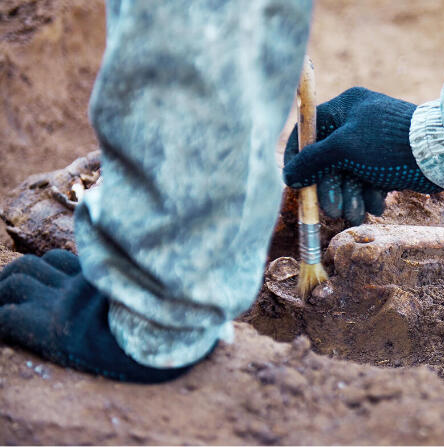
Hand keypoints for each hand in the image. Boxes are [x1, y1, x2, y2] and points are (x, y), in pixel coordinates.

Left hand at [0, 250, 194, 382]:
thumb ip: (166, 295)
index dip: (47, 270)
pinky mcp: (48, 326)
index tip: (49, 284)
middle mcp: (77, 286)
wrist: (163, 343)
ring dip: (4, 292)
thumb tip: (214, 324)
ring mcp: (61, 304)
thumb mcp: (173, 306)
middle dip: (17, 278)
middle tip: (13, 296)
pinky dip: (3, 320)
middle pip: (30, 265)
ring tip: (4, 306)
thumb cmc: (177, 329)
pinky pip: (7, 318)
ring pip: (15, 279)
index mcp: (102, 278)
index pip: (58, 260)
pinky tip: (5, 328)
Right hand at [283, 87, 442, 224]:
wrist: (439, 155)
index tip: (294, 183)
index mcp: (344, 108)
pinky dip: (370, 196)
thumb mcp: (344, 148)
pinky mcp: (388, 163)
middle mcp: (357, 124)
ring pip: (349, 176)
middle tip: (333, 212)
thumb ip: (312, 160)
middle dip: (331, 189)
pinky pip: (368, 182)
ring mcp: (373, 145)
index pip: (308, 132)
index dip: (297, 159)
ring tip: (357, 215)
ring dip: (350, 198)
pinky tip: (377, 206)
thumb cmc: (388, 143)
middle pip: (329, 161)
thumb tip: (288, 175)